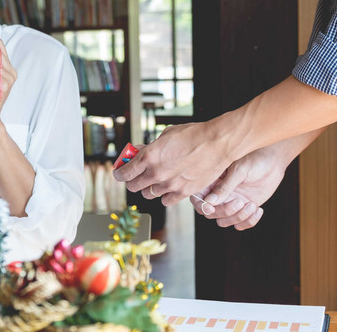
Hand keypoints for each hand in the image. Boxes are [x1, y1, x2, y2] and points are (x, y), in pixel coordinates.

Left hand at [113, 121, 234, 205]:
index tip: (119, 173)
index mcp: (149, 156)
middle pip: (134, 186)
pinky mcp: (183, 192)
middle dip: (132, 181)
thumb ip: (150, 146)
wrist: (217, 143)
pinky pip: (165, 201)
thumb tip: (139, 151)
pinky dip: (164, 196)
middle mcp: (156, 173)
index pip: (124, 173)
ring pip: (148, 195)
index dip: (119, 174)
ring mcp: (170, 185)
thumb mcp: (166, 135)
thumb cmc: (193, 135)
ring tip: (155, 180)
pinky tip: (168, 188)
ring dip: (148, 188)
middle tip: (136, 176)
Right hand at [190, 145, 286, 229]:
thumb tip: (209, 202)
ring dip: (238, 217)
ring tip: (252, 205)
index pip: (198, 198)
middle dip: (225, 211)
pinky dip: (249, 221)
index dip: (201, 205)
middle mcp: (219, 195)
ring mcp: (230, 203)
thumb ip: (224, 187)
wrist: (273, 163)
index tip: (212, 208)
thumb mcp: (238, 171)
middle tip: (240, 201)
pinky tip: (258, 209)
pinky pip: (240, 225)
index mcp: (212, 182)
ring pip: (224, 221)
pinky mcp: (244, 210)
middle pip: (211, 213)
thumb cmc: (254, 161)